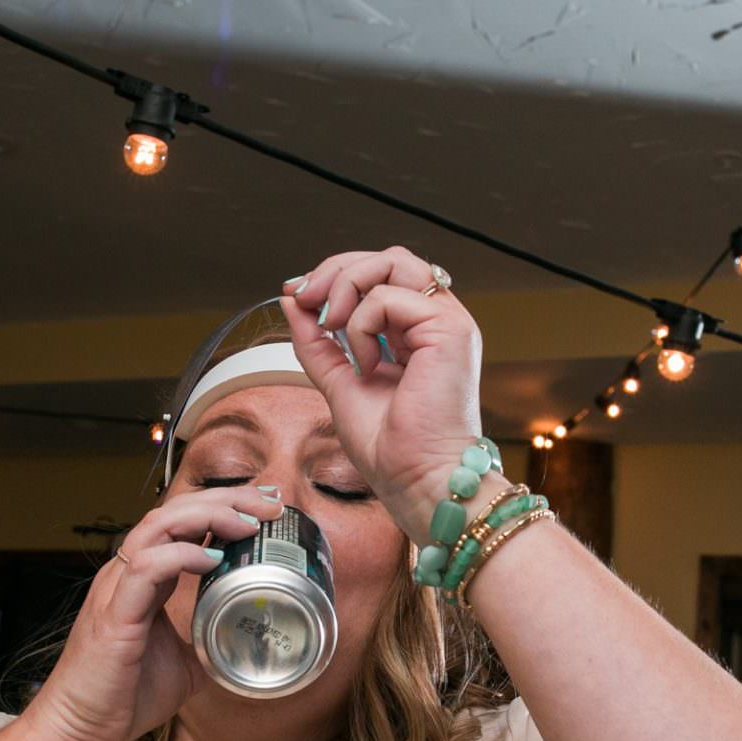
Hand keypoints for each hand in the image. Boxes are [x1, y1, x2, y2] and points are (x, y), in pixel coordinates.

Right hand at [21, 487, 279, 740]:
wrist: (80, 729)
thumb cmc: (120, 697)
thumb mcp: (182, 667)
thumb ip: (207, 647)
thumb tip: (243, 648)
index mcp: (143, 581)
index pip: (182, 524)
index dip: (223, 507)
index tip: (265, 508)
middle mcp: (127, 575)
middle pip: (174, 511)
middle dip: (225, 499)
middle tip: (268, 504)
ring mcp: (117, 589)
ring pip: (159, 526)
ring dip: (206, 516)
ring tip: (246, 522)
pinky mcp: (113, 614)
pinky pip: (145, 567)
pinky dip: (180, 555)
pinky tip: (211, 558)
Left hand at [279, 247, 489, 545]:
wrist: (416, 483)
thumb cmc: (391, 451)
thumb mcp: (339, 383)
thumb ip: (317, 342)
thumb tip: (291, 299)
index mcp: (418, 333)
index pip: (380, 275)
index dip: (336, 275)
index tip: (299, 296)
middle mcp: (438, 321)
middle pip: (388, 257)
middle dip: (336, 271)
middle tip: (305, 299)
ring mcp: (448, 322)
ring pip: (391, 262)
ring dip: (346, 288)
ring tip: (333, 330)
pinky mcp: (450, 329)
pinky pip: (388, 298)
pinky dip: (362, 326)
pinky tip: (365, 364)